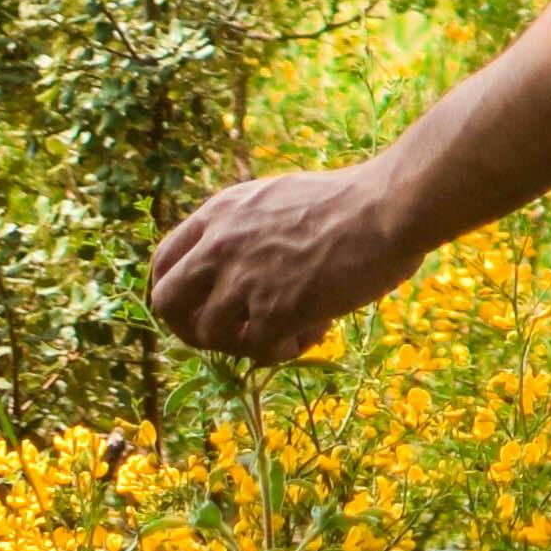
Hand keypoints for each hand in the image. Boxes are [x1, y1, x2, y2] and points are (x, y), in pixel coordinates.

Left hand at [149, 159, 401, 365]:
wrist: (387, 208)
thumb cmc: (350, 200)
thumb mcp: (277, 198)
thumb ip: (246, 228)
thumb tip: (237, 266)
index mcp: (220, 213)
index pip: (162, 262)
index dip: (177, 292)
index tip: (201, 306)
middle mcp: (219, 246)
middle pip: (167, 304)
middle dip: (193, 328)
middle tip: (232, 334)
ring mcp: (243, 281)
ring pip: (209, 336)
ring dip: (245, 341)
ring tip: (290, 327)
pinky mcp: (273, 313)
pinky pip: (257, 352)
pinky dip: (283, 351)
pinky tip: (315, 331)